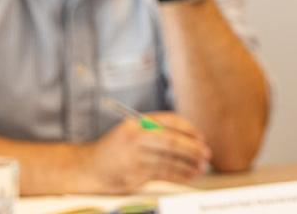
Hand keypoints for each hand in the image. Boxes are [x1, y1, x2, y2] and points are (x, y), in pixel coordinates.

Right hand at [85, 113, 210, 190]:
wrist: (89, 168)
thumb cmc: (114, 150)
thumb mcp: (130, 131)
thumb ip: (153, 131)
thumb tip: (187, 137)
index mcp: (136, 123)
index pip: (170, 121)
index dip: (188, 129)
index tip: (200, 137)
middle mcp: (136, 138)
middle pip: (173, 142)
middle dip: (193, 148)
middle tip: (206, 153)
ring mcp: (135, 158)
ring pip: (170, 161)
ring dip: (190, 165)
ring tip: (202, 167)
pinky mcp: (135, 176)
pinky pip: (163, 175)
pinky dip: (180, 176)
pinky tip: (188, 176)